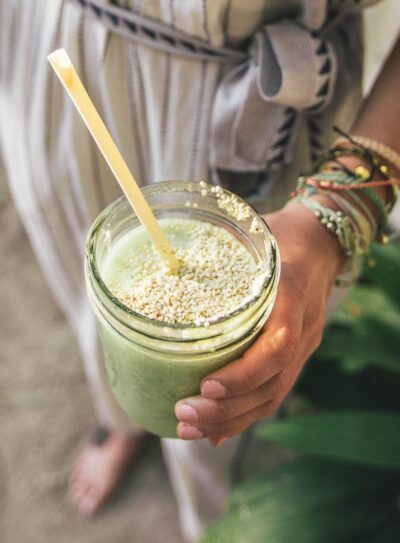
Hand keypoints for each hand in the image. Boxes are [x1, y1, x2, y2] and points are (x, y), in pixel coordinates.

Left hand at [175, 201, 344, 443]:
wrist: (320, 243)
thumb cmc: (279, 235)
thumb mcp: (252, 231)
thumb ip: (217, 247)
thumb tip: (164, 258)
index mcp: (293, 292)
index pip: (278, 345)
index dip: (244, 373)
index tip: (206, 387)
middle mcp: (303, 325)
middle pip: (274, 382)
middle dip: (228, 407)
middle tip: (183, 415)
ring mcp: (304, 343)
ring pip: (274, 395)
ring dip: (232, 419)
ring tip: (190, 429)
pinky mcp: (296, 353)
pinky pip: (274, 391)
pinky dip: (244, 414)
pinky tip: (216, 430)